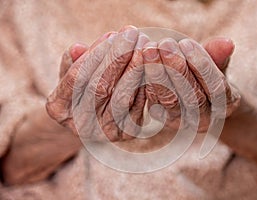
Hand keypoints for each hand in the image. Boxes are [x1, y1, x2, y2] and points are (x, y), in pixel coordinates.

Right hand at [46, 26, 150, 140]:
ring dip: (135, 67)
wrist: (94, 118)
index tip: (112, 34)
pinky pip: (139, 104)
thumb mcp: (69, 73)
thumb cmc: (81, 89)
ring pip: (122, 96)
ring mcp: (105, 132)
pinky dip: (144, 81)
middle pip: (100, 87)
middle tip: (131, 33)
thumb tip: (78, 47)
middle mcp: (80, 125)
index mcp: (58, 109)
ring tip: (143, 44)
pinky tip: (150, 62)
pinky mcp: (127, 132)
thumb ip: (72, 61)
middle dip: (117, 57)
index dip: (95, 54)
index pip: (77, 78)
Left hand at [143, 38, 239, 131]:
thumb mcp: (216, 65)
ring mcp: (181, 122)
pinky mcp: (161, 118)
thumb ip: (219, 56)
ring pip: (170, 99)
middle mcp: (204, 120)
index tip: (186, 43)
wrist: (192, 94)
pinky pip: (153, 101)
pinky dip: (146, 82)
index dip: (201, 65)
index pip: (215, 88)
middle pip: (191, 96)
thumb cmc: (205, 75)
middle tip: (163, 45)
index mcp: (225, 105)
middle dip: (176, 68)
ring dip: (158, 73)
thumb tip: (227, 43)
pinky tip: (139, 62)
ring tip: (149, 50)